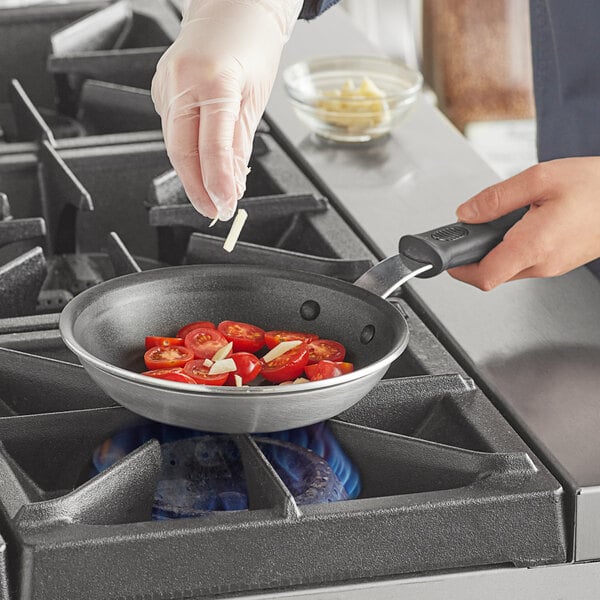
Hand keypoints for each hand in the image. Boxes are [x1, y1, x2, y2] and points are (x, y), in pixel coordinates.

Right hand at [151, 0, 301, 219]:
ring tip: (212, 195)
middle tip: (215, 211)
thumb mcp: (256, 98)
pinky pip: (172, 129)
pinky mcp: (160, 87)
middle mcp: (182, 80)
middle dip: (198, 188)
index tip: (225, 206)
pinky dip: (187, 152)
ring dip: (192, 174)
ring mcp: (165, 83)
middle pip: (181, 151)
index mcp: (214, 80)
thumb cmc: (251, 44)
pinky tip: (200, 165)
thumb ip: (239, 144)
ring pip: (173, 143)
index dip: (217, 183)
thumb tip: (232, 183)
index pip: (212, 147)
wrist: (232, 7)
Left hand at [448, 157, 599, 289]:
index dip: (460, 268)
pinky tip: (523, 225)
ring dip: (496, 250)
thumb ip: (496, 198)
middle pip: (492, 274)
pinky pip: (525, 263)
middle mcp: (542, 264)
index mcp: (533, 245)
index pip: (483, 276)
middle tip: (473, 229)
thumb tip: (466, 213)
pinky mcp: (559, 263)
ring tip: (505, 220)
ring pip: (508, 269)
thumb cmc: (596, 186)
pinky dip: (514, 248)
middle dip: (476, 254)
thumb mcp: (539, 178)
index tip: (447, 256)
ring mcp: (552, 267)